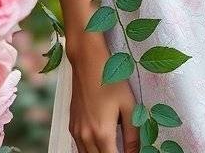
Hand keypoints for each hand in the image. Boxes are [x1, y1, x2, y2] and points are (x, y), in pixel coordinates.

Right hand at [68, 35, 138, 152]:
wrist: (87, 62)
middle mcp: (86, 136)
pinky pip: (80, 147)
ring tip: (113, 146)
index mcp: (102, 133)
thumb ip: (132, 135)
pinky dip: (90, 150)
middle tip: (122, 148)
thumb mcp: (128, 105)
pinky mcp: (71, 125)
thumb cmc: (110, 79)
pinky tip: (100, 141)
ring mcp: (76, 132)